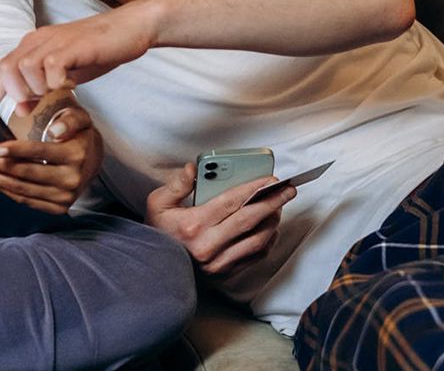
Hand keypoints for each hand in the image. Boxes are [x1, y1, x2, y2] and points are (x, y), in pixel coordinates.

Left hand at [0, 2, 158, 114]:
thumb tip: (21, 108)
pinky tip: (71, 85)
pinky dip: (57, 82)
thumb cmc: (96, 51)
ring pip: (25, 67)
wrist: (129, 28)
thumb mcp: (65, 73)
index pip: (4, 68)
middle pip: (7, 66)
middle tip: (35, 102)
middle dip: (16, 91)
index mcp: (34, 45)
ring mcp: (56, 41)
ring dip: (37, 88)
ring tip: (56, 91)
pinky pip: (52, 66)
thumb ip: (42, 88)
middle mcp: (40, 40)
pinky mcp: (73, 46)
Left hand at [0, 103, 102, 213]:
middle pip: (25, 173)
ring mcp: (64, 197)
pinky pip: (25, 199)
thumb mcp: (79, 118)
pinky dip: (4, 189)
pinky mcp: (57, 208)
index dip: (15, 151)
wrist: (93, 160)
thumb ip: (69, 120)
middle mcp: (71, 180)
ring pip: (21, 189)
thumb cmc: (78, 133)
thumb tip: (55, 131)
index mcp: (76, 156)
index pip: (40, 153)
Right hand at [145, 163, 294, 277]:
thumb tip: (193, 168)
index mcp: (193, 225)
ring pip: (257, 240)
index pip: (231, 202)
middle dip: (273, 202)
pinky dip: (267, 241)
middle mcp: (208, 246)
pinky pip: (254, 257)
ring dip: (272, 221)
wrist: (155, 270)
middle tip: (288, 189)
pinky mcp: (224, 274)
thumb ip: (177, 184)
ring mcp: (218, 263)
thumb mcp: (157, 204)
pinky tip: (270, 228)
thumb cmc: (158, 233)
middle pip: (249, 220)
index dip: (254, 188)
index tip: (271, 179)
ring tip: (279, 206)